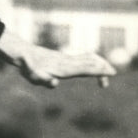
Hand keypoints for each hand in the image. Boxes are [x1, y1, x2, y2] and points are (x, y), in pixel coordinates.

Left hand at [0, 28, 115, 88]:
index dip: (99, 70)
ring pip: (88, 58)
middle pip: (91, 62)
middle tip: (113, 74)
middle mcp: (68, 62)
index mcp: (64, 68)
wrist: (24, 54)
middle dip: (103, 67)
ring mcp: (67, 59)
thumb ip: (44, 80)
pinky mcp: (65, 59)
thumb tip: (54, 83)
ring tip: (107, 72)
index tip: (110, 72)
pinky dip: (93, 61)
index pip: (86, 68)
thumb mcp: (34, 77)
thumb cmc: (29, 68)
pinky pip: (83, 58)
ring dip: (100, 64)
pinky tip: (95, 64)